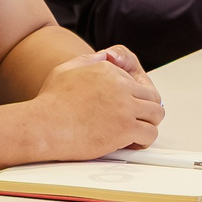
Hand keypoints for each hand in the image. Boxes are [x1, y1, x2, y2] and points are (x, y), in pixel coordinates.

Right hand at [33, 47, 162, 157]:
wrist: (44, 125)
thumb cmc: (51, 102)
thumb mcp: (67, 69)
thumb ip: (89, 61)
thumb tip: (105, 57)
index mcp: (108, 70)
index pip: (136, 82)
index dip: (134, 97)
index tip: (127, 108)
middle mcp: (120, 86)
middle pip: (151, 97)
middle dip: (145, 110)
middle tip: (135, 122)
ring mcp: (125, 107)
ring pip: (156, 114)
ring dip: (148, 124)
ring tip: (136, 133)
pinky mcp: (125, 128)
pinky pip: (149, 134)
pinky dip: (144, 141)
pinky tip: (132, 143)